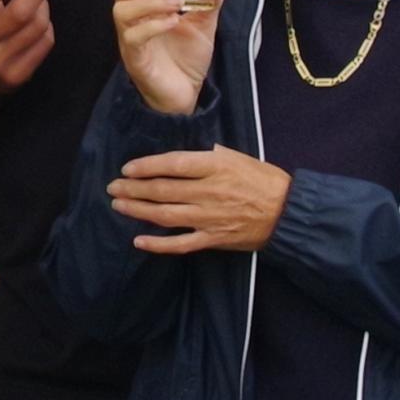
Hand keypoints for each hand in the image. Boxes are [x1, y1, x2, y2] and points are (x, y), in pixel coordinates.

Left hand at [108, 147, 289, 254]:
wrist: (286, 212)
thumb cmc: (263, 180)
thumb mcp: (238, 157)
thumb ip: (208, 156)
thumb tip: (182, 156)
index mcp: (215, 167)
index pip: (173, 164)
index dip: (147, 166)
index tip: (128, 168)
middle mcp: (209, 192)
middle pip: (163, 190)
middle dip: (134, 188)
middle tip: (113, 187)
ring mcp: (209, 218)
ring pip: (165, 215)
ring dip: (138, 210)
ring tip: (118, 205)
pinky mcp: (213, 239)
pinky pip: (180, 244)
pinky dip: (158, 244)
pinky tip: (138, 240)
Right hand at [111, 0, 220, 114]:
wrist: (186, 93)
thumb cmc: (187, 58)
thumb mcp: (204, 23)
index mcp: (145, 4)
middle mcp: (133, 19)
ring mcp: (130, 38)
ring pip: (121, 10)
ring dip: (151, 1)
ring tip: (177, 4)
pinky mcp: (135, 58)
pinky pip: (133, 37)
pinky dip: (153, 25)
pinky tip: (173, 22)